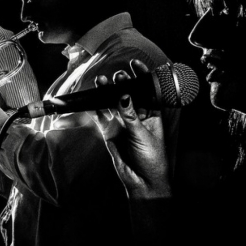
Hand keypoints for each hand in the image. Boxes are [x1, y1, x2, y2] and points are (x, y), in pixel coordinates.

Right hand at [91, 59, 170, 199]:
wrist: (142, 181)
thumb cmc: (152, 158)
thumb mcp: (143, 134)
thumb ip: (131, 115)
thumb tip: (124, 95)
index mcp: (152, 114)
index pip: (146, 91)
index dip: (142, 77)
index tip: (135, 64)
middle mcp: (136, 116)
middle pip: (128, 94)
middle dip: (123, 83)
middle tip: (118, 76)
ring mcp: (121, 123)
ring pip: (112, 102)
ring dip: (107, 92)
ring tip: (102, 81)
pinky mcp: (109, 131)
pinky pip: (101, 116)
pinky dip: (96, 107)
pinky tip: (92, 98)